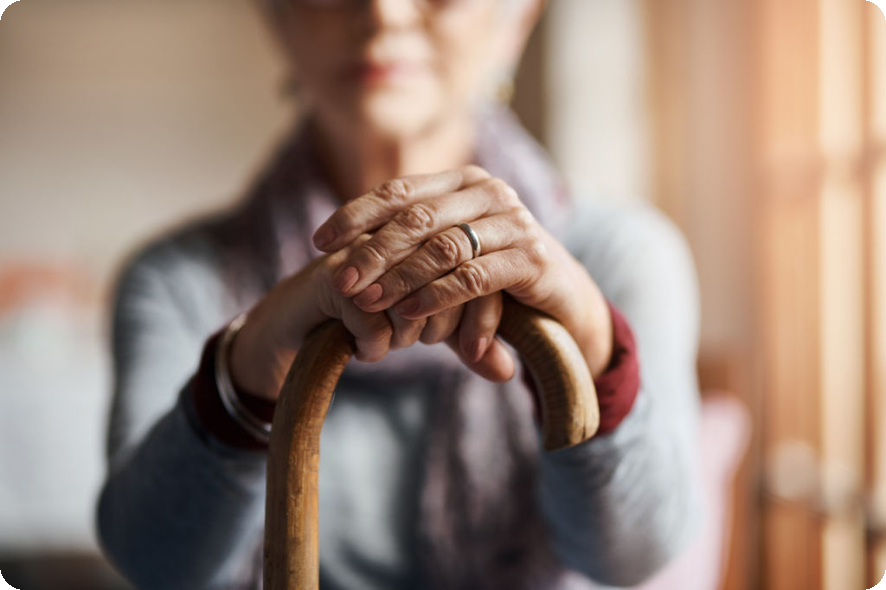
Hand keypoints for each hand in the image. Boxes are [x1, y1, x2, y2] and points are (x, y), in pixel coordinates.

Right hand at [227, 232, 510, 400]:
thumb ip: (472, 344)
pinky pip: (372, 317)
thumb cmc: (371, 320)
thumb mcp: (430, 330)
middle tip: (425, 343)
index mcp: (430, 235)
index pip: (477, 267)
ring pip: (411, 297)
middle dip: (444, 325)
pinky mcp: (332, 277)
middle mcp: (399, 235)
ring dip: (408, 334)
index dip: (483, 314)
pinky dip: (375, 344)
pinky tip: (367, 352)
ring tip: (395, 346)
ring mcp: (364, 251)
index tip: (473, 349)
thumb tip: (509, 371)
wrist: (298, 326)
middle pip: (449, 279)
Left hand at [311, 166, 614, 379]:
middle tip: (339, 281)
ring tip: (368, 302)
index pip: (400, 191)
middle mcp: (489, 192)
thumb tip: (338, 255)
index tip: (320, 242)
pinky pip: (474, 276)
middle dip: (371, 252)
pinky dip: (437, 296)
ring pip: (443, 246)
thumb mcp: (449, 256)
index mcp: (464, 182)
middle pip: (416, 218)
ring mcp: (514, 222)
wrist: (563, 301)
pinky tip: (408, 312)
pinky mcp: (531, 258)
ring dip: (400, 277)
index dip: (356, 214)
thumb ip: (408, 248)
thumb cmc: (495, 277)